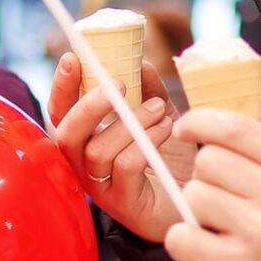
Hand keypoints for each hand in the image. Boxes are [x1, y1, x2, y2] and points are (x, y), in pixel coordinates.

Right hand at [48, 53, 191, 242]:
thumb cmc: (171, 159)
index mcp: (87, 138)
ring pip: (97, 151)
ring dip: (130, 122)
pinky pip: (124, 167)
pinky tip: (167, 130)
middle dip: (87, 106)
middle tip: (117, 85)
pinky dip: (145, 143)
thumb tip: (140, 61)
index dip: (61, 86)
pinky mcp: (123, 203)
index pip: (61, 112)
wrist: (199, 198)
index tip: (73, 58)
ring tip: (158, 109)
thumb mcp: (160, 116)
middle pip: (65, 135)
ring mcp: (101, 186)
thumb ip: (149, 89)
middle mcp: (85, 164)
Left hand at [164, 108, 260, 260]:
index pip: (236, 128)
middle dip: (208, 175)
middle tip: (223, 191)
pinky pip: (182, 237)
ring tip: (221, 220)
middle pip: (209, 162)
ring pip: (194, 196)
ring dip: (198, 208)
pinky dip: (185, 240)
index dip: (200, 120)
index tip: (186, 126)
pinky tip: (204, 242)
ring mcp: (259, 235)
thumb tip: (248, 87)